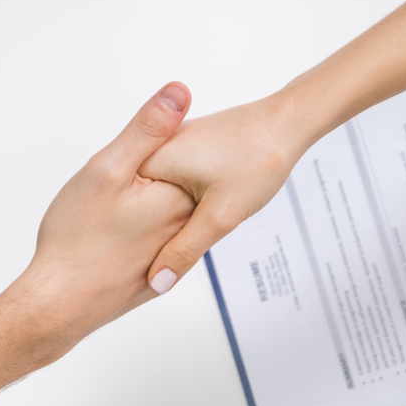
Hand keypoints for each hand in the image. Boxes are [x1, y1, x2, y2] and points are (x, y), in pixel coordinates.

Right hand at [0, 83, 196, 399]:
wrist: (59, 305)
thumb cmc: (77, 240)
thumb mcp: (108, 168)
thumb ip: (148, 128)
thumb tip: (181, 90)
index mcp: (180, 197)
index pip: (181, 152)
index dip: (149, 150)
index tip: (124, 162)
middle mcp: (186, 228)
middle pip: (174, 185)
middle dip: (147, 179)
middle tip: (109, 194)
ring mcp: (173, 256)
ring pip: (163, 215)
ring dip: (143, 207)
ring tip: (109, 214)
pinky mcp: (156, 275)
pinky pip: (153, 241)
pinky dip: (135, 234)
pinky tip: (114, 236)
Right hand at [135, 93, 310, 292]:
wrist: (286, 123)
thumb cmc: (257, 159)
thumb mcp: (220, 215)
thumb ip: (185, 250)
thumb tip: (157, 282)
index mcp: (150, 160)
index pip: (120, 207)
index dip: (128, 237)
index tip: (134, 258)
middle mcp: (153, 148)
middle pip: (136, 202)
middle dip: (146, 228)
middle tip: (154, 253)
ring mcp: (170, 145)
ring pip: (155, 194)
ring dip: (161, 216)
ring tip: (171, 236)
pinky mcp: (186, 147)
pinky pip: (170, 182)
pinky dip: (175, 200)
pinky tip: (190, 212)